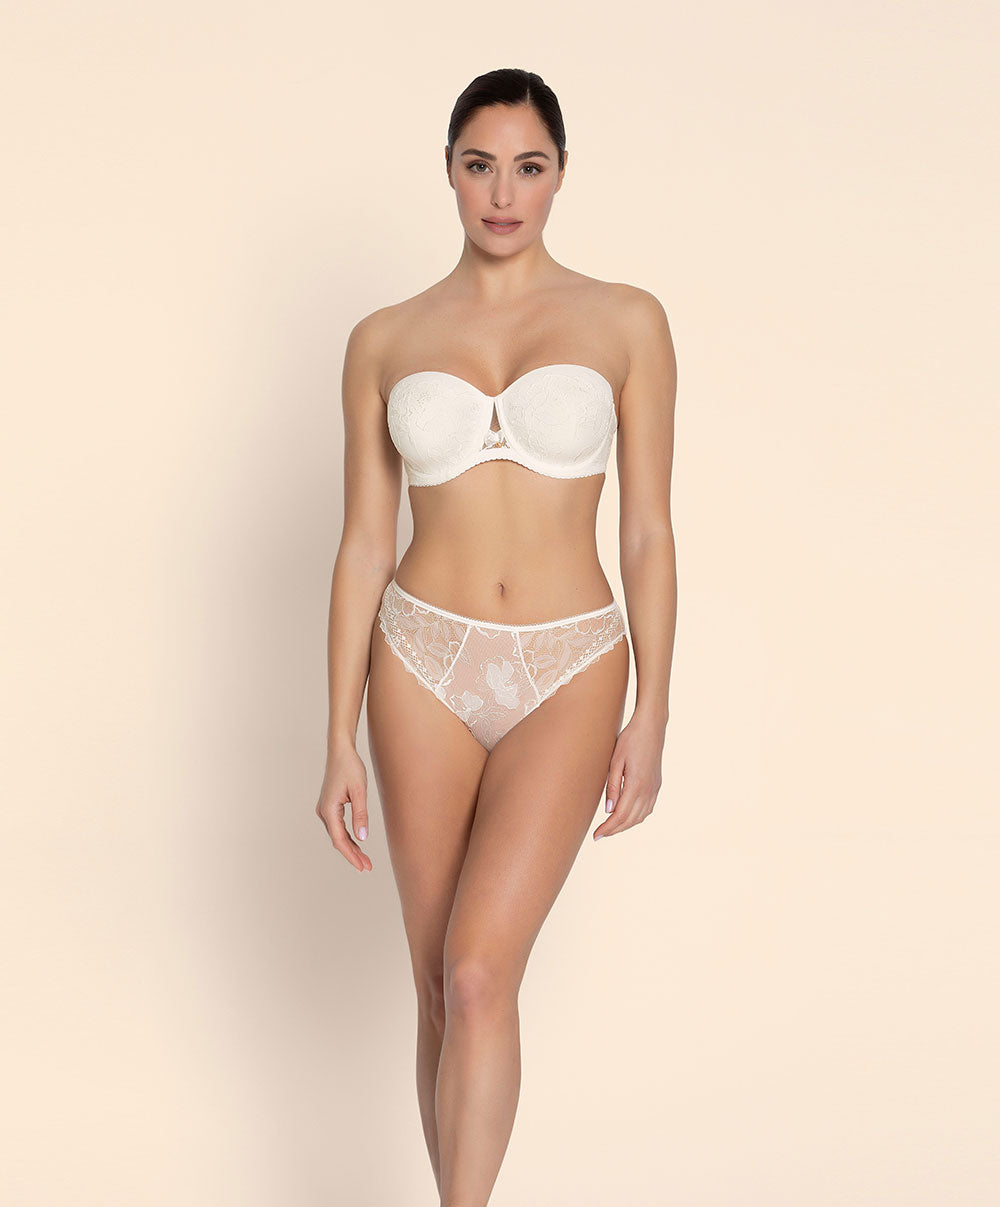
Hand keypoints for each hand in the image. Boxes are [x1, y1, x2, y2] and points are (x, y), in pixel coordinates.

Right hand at [315, 740, 371, 871]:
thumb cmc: (350, 767)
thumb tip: (363, 838)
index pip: (340, 840)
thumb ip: (361, 815)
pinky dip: (347, 836)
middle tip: (367, 867)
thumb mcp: (360, 791)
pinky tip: (357, 843)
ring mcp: (324, 809)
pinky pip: (337, 827)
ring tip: (364, 859)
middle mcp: (323, 812)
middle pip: (338, 840)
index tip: (363, 866)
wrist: (340, 750)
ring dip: (350, 846)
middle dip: (352, 854)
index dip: (351, 855)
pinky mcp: (329, 806)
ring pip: (337, 834)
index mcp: (329, 810)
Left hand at [593, 712, 665, 841]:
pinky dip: (636, 817)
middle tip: (599, 835)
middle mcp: (648, 790)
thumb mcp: (615, 761)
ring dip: (625, 825)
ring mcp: (655, 788)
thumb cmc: (630, 740)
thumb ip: (612, 787)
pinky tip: (627, 816)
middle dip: (614, 830)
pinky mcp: (657, 785)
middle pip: (630, 820)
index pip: (620, 816)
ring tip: (610, 827)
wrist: (651, 727)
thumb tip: (609, 811)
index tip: (595, 836)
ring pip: (640, 816)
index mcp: (636, 785)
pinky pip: (647, 808)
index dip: (607, 828)